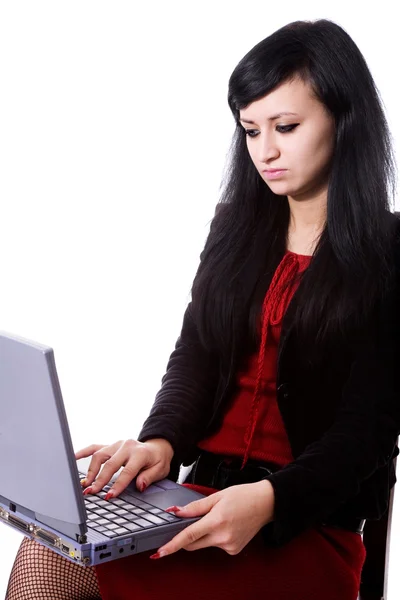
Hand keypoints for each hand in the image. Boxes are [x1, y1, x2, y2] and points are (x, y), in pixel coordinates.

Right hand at [75, 438, 173, 496]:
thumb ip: (149, 477)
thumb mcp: (160, 469)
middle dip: (100, 479)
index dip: (118, 485)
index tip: (109, 496)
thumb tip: (140, 485)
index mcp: (140, 453)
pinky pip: (95, 447)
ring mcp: (117, 445)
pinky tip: (74, 458)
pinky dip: (84, 452)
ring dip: (91, 470)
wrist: (158, 447)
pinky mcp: (111, 445)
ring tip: (85, 484)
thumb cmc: (158, 460)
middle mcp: (127, 446)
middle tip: (92, 492)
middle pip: (110, 464)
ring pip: (100, 455)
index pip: (127, 471)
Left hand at [150, 479, 274, 558]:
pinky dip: (216, 537)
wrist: (266, 503)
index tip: (160, 553)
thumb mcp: (217, 496)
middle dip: (188, 535)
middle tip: (195, 520)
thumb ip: (195, 507)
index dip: (172, 545)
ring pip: (204, 544)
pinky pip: (216, 545)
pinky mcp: (233, 550)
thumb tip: (176, 512)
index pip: (188, 536)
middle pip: (193, 543)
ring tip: (220, 517)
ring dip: (204, 534)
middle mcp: (222, 537)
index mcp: (216, 521)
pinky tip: (227, 525)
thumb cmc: (243, 496)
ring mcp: (229, 545)